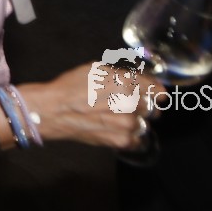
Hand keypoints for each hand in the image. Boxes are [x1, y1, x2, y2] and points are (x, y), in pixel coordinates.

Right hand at [19, 63, 165, 151]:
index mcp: (126, 82)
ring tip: (116, 117)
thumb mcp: (96, 69)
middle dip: (143, 105)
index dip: (155, 90)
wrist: (53, 110)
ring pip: (145, 123)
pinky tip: (116, 129)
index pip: (158, 90)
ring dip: (135, 120)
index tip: (154, 93)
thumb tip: (140, 80)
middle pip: (152, 107)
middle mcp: (131, 103)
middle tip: (127, 104)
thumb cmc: (71, 87)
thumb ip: (122, 75)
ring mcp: (128, 124)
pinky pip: (137, 139)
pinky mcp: (122, 141)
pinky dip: (130, 135)